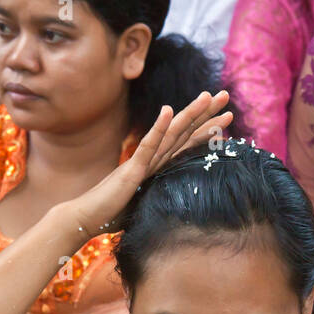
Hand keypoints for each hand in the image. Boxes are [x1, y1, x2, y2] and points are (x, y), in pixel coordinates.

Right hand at [65, 90, 233, 235]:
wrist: (86, 218)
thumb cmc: (112, 214)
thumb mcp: (146, 205)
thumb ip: (162, 198)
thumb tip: (183, 208)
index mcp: (159, 167)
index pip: (187, 143)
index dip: (207, 128)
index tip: (227, 116)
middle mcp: (153, 159)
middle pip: (184, 131)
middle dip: (206, 113)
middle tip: (226, 94)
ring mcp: (143, 162)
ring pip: (171, 134)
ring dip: (190, 114)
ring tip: (208, 96)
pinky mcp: (132, 170)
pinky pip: (148, 146)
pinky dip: (158, 128)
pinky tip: (168, 111)